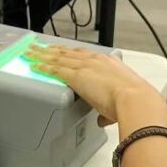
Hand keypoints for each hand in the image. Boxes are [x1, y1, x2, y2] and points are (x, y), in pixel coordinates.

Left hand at [25, 45, 159, 125]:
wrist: (135, 100)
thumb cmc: (134, 101)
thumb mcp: (121, 102)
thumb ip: (108, 111)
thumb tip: (103, 119)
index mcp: (108, 61)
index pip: (84, 53)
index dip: (70, 51)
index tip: (62, 49)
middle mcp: (95, 60)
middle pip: (68, 51)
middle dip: (53, 49)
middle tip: (40, 47)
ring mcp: (85, 66)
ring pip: (58, 57)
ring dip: (43, 54)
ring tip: (31, 52)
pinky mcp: (76, 76)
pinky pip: (55, 69)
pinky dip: (43, 66)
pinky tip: (34, 65)